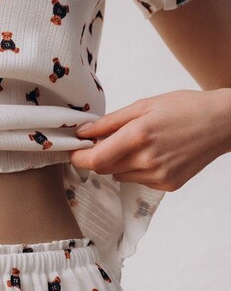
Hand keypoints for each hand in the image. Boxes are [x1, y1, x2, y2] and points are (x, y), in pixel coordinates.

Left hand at [70, 88, 230, 191]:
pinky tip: (156, 155)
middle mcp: (147, 160)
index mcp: (139, 135)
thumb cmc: (185, 108)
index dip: (80, 157)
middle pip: (105, 169)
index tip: (75, 151)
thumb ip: (111, 122)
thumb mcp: (145, 105)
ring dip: (120, 163)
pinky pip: (138, 181)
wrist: (223, 123)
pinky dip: (138, 170)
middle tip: (111, 141)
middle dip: (100, 156)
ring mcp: (158, 176)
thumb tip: (83, 132)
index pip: (95, 159)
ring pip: (120, 176)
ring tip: (141, 144)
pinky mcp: (166, 185)